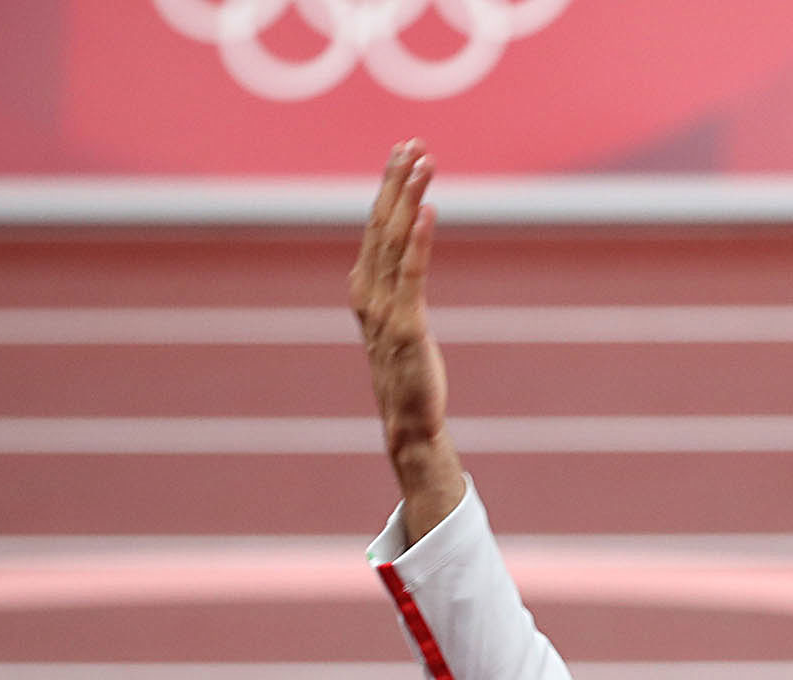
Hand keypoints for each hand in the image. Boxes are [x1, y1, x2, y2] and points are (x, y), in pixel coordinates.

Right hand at [350, 141, 463, 538]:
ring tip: (422, 163)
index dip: (389, 188)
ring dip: (407, 198)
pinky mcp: (407, 327)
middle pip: (380, 225)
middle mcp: (368, 294)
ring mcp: (384, 310)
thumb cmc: (409, 375)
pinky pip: (412, 275)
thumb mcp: (400, 323)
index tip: (404, 152)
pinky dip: (418, 240)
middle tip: (412, 143)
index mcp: (364, 290)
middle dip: (396, 181)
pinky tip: (428, 210)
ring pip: (393, 241)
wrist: (409, 423)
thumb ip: (398, 289)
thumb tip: (407, 263)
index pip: (375, 227)